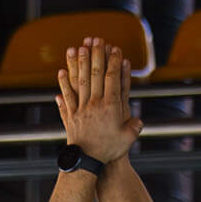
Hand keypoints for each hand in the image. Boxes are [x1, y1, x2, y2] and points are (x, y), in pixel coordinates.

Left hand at [56, 38, 141, 166]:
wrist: (87, 162)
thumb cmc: (109, 151)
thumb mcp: (127, 139)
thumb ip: (134, 127)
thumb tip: (138, 120)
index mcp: (111, 107)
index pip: (112, 78)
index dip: (113, 62)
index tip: (115, 49)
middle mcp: (95, 104)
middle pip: (95, 74)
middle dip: (96, 55)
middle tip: (97, 39)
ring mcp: (81, 108)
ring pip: (80, 81)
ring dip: (79, 63)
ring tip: (79, 48)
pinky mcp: (71, 116)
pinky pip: (67, 96)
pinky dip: (63, 83)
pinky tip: (61, 72)